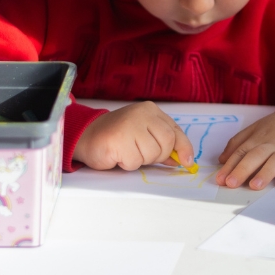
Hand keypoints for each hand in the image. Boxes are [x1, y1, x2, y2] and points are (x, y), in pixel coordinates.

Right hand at [73, 101, 193, 170]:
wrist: (86, 136)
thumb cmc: (118, 138)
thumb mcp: (144, 136)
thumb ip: (163, 144)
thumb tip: (183, 159)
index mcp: (151, 110)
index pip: (175, 131)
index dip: (184, 148)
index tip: (188, 162)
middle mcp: (142, 114)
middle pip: (167, 143)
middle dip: (158, 156)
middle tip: (140, 153)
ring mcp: (130, 124)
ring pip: (152, 154)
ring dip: (140, 160)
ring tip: (127, 151)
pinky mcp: (119, 139)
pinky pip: (135, 161)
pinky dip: (128, 163)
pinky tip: (118, 155)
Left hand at [215, 108, 274, 189]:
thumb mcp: (257, 129)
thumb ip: (238, 143)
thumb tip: (222, 159)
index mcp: (259, 137)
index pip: (242, 151)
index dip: (231, 165)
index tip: (220, 179)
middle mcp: (274, 143)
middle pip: (257, 155)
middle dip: (243, 169)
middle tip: (231, 184)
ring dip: (266, 172)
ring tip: (254, 186)